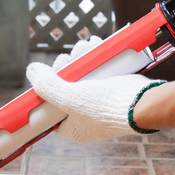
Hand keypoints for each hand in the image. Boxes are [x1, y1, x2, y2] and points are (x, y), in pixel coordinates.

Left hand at [26, 36, 163, 142]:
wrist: (143, 102)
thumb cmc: (106, 107)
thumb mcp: (70, 98)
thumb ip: (48, 87)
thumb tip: (31, 71)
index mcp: (72, 128)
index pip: (48, 110)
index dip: (45, 90)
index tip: (45, 75)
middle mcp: (83, 116)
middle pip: (63, 87)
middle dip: (65, 68)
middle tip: (66, 60)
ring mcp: (97, 102)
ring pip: (80, 75)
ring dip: (80, 58)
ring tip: (83, 48)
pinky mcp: (110, 88)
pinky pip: (95, 70)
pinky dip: (94, 57)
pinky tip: (94, 46)